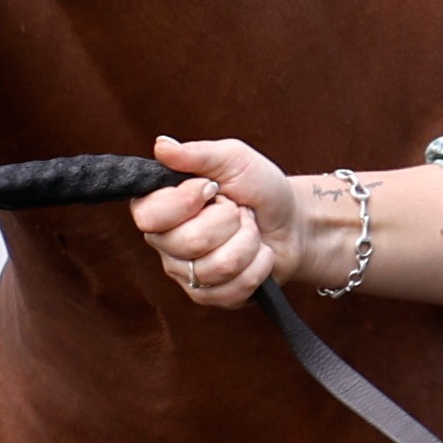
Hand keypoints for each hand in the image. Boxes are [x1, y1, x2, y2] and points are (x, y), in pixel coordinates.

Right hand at [131, 134, 303, 305]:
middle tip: (237, 211)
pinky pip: (233, 289)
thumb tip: (162, 146)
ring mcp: (186, 273)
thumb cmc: (259, 188)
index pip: (150, 215)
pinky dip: (258, 267)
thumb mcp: (233, 159)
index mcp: (160, 206)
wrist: (292, 221)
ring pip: (217, 267)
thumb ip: (197, 153)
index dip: (186, 202)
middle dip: (230, 220)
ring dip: (248, 242)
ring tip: (250, 230)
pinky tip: (257, 254)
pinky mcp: (210, 296)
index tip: (212, 189)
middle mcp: (165, 242)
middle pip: (190, 242)